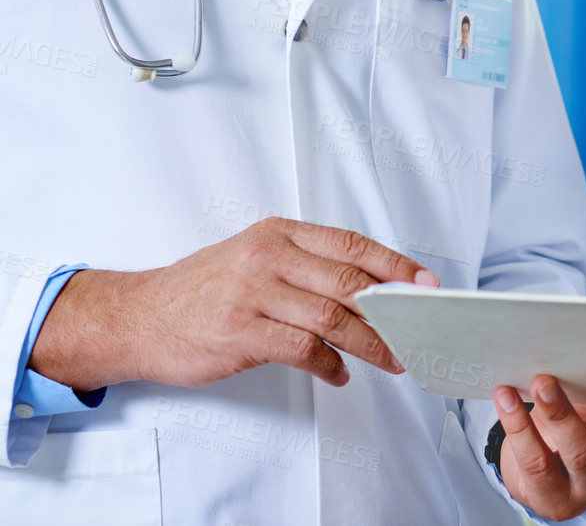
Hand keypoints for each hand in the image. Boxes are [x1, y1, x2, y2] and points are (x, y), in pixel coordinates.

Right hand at [28, 217, 436, 392]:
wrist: (138, 316)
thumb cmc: (203, 288)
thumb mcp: (255, 255)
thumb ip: (307, 264)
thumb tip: (372, 285)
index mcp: (279, 233)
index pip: (352, 244)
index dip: (395, 264)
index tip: (426, 283)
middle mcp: (268, 257)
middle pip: (349, 282)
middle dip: (392, 309)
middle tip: (416, 329)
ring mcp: (252, 294)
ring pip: (333, 318)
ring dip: (370, 343)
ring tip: (390, 358)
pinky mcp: (240, 333)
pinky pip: (303, 350)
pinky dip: (329, 365)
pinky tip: (338, 375)